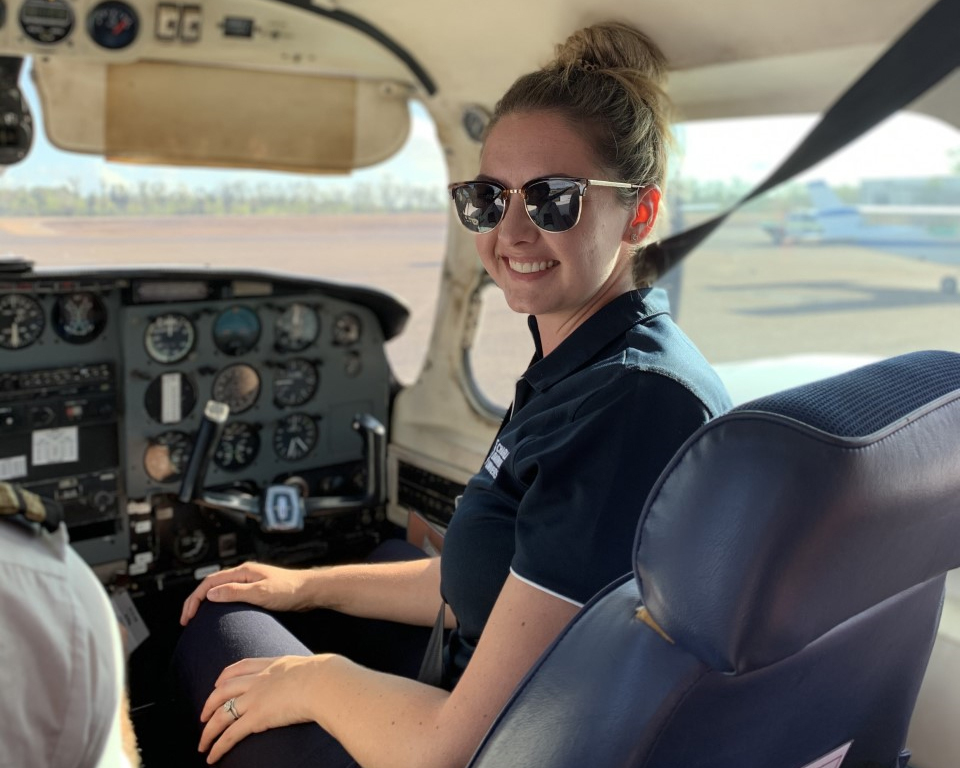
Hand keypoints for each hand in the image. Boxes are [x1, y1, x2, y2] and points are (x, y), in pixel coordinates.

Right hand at [180, 562, 314, 624]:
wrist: (311, 591)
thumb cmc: (290, 591)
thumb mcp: (261, 593)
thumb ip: (235, 593)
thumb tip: (209, 594)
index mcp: (242, 572)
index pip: (209, 582)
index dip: (194, 599)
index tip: (187, 617)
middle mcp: (244, 575)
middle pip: (211, 585)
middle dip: (196, 601)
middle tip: (187, 620)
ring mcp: (250, 583)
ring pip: (220, 591)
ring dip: (206, 603)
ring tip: (197, 620)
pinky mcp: (256, 591)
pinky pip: (231, 597)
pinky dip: (219, 606)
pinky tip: (219, 618)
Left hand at [198, 655, 330, 763]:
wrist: (325, 683)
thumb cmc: (327, 677)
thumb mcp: (311, 667)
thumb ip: (305, 673)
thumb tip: (319, 677)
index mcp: (272, 665)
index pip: (241, 667)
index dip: (225, 676)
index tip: (218, 683)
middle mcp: (259, 680)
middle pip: (224, 689)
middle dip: (209, 704)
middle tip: (203, 716)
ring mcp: (255, 698)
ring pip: (221, 714)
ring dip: (208, 730)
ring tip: (202, 744)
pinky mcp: (257, 717)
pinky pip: (230, 734)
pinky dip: (218, 746)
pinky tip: (212, 756)